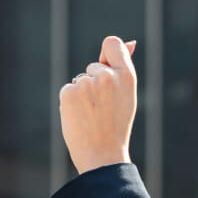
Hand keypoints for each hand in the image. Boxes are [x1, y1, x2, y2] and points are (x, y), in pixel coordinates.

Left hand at [59, 36, 137, 174]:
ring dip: (82, 94)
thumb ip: (123, 68)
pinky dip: (71, 102)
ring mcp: (87, 83)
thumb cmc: (117, 125)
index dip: (107, 54)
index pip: (112, 43)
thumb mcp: (127, 94)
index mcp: (127, 75)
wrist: (103, 155)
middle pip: (93, 66)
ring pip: (80, 80)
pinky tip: (80, 117)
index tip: (106, 68)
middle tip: (103, 109)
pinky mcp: (69, 92)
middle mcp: (108, 76)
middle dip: (94, 83)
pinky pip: (68, 89)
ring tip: (93, 115)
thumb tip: (130, 42)